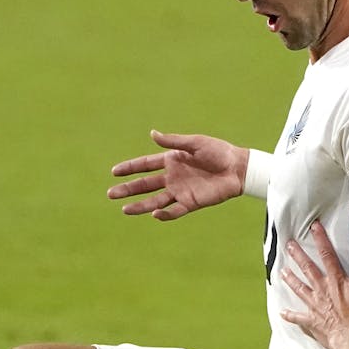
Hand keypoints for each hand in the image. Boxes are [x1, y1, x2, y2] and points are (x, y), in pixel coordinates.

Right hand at [107, 130, 247, 219]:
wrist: (238, 168)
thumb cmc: (219, 152)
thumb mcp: (195, 143)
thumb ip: (173, 142)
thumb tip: (152, 134)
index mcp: (171, 161)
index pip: (145, 165)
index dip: (130, 168)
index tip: (114, 172)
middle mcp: (172, 177)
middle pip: (145, 185)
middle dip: (128, 189)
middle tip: (110, 194)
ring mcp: (181, 191)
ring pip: (155, 201)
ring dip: (140, 206)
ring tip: (124, 210)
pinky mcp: (191, 202)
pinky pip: (175, 211)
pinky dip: (165, 214)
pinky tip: (154, 214)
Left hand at [280, 222, 348, 348]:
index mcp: (337, 281)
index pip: (327, 255)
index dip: (321, 239)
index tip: (313, 227)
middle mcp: (322, 291)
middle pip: (308, 269)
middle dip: (298, 255)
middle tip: (288, 245)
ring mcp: (315, 307)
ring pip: (300, 289)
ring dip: (291, 280)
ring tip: (282, 272)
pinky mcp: (313, 322)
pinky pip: (299, 318)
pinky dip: (291, 315)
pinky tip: (283, 313)